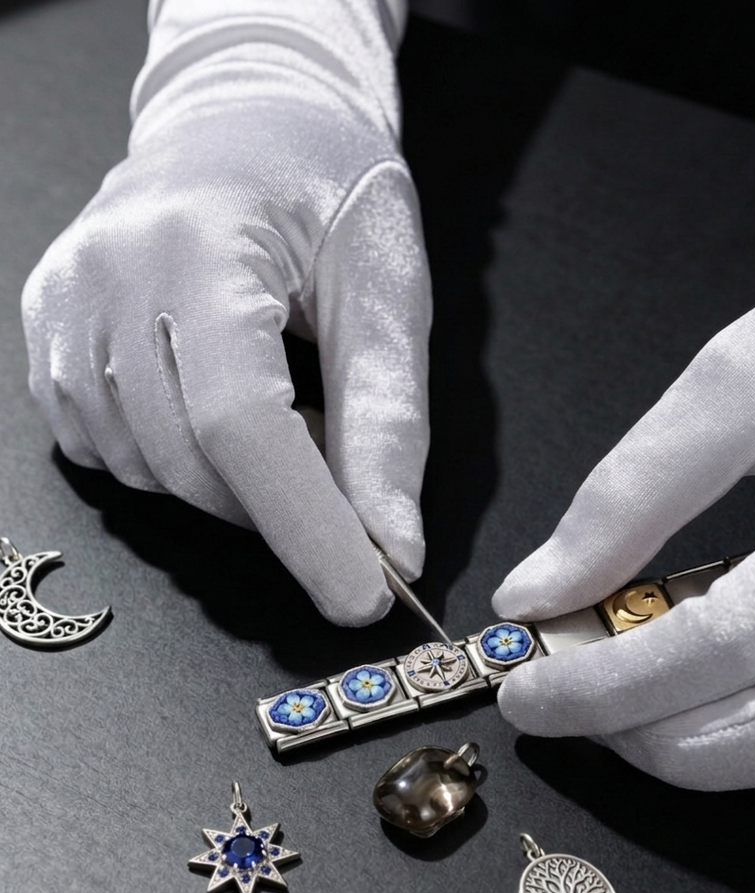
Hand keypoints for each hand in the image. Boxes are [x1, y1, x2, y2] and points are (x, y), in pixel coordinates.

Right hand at [21, 1, 428, 624]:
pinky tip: (222, 412)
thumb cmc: (332, 190)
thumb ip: (388, 423)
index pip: (243, 422)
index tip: (364, 597)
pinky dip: (181, 462)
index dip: (306, 525)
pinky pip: (108, 446)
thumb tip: (392, 547)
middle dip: (283, 511)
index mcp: (202, 245)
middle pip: (190, 460)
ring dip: (234, 484)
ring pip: (146, 467)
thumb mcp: (387, 291)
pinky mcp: (50, 330)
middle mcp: (108, 275)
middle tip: (348, 493)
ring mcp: (64, 305)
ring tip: (288, 416)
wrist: (249, 122)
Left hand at [493, 228, 754, 817]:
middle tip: (574, 697)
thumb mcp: (740, 382)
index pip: (724, 643)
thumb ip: (630, 493)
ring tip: (642, 691)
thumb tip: (536, 591)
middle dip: (650, 733)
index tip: (527, 696)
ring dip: (717, 752)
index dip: (606, 686)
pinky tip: (734, 697)